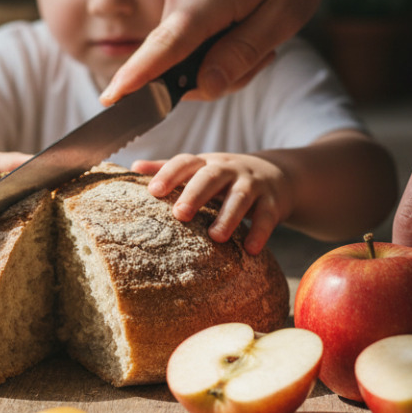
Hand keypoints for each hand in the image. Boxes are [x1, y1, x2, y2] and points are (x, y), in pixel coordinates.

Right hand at [100, 0, 337, 105]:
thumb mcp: (287, 12)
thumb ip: (242, 53)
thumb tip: (204, 87)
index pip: (161, 49)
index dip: (135, 79)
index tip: (109, 101)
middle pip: (178, 63)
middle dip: (216, 75)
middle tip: (266, 56)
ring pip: (186, 48)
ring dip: (221, 54)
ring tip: (265, 31)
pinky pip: (190, 28)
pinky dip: (217, 36)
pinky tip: (249, 18)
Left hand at [132, 153, 291, 254]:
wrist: (278, 175)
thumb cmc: (227, 177)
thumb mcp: (201, 169)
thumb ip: (170, 169)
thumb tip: (133, 167)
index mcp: (206, 163)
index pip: (185, 162)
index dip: (169, 174)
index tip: (153, 191)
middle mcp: (229, 170)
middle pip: (211, 177)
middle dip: (195, 194)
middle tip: (179, 214)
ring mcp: (253, 185)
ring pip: (241, 197)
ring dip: (228, 216)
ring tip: (216, 237)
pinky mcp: (274, 202)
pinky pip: (267, 217)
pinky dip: (260, 232)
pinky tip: (251, 249)